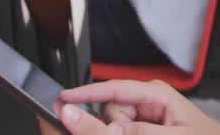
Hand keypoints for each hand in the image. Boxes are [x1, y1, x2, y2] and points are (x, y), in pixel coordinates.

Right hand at [50, 80, 219, 134]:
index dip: (86, 94)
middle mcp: (147, 101)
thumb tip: (107, 126)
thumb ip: (137, 132)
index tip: (63, 99)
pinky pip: (120, 130)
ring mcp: (144, 116)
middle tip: (139, 134)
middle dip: (112, 127)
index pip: (113, 90)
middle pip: (109, 111)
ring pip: (112, 125)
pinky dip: (122, 134)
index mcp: (156, 94)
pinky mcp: (142, 128)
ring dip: (120, 133)